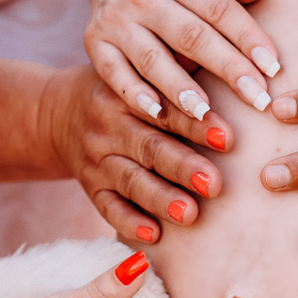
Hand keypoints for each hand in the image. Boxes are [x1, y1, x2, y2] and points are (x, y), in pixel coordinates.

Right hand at [42, 64, 232, 242]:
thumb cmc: (128, 90)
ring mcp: (96, 158)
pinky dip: (129, 223)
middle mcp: (107, 125)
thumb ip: (182, 69)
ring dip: (160, 198)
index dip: (196, 124)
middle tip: (215, 183)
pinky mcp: (89, 187)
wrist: (59, 113)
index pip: (165, 109)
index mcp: (124, 92)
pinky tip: (154, 235)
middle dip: (182, 167)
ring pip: (130, 180)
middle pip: (148, 147)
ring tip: (189, 214)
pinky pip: (107, 208)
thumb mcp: (145, 72)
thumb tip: (238, 61)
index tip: (229, 138)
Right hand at [86, 0, 280, 121]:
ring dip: (181, 90)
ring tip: (208, 115)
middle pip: (191, 37)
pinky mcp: (94, 41)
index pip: (218, 8)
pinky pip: (114, 72)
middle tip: (258, 100)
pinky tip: (157, 114)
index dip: (248, 38)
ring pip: (153, 59)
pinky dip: (134, 94)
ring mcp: (116, 19)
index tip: (274, 67)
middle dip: (227, 69)